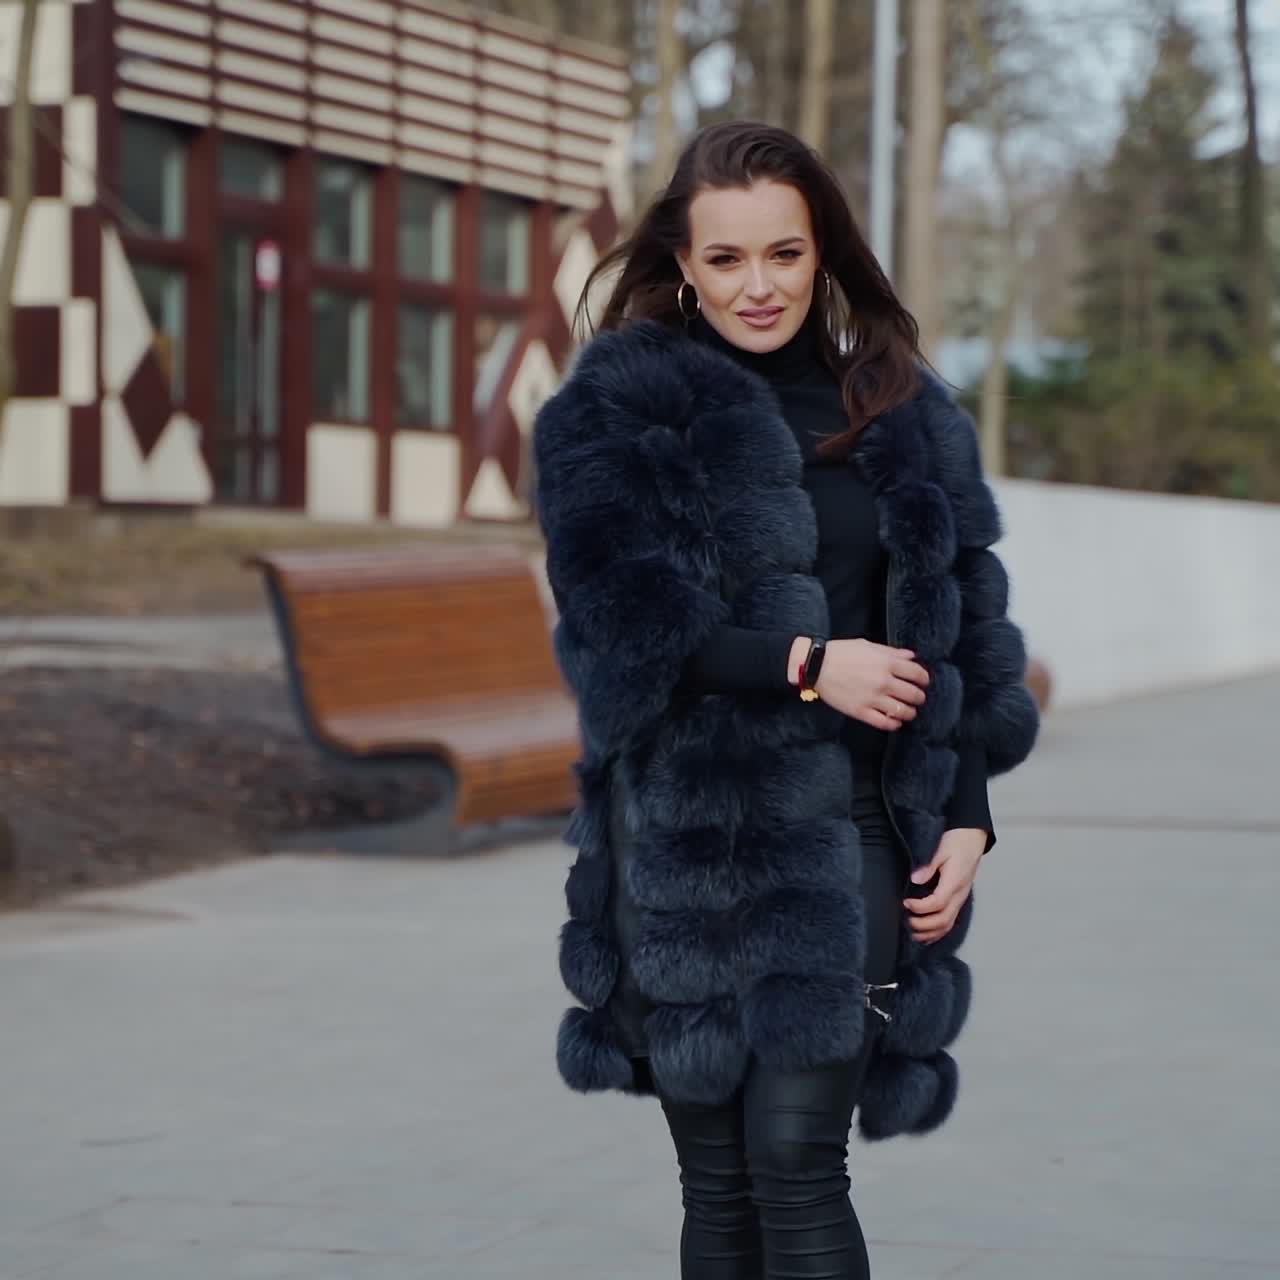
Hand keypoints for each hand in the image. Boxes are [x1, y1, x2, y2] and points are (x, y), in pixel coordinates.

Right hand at [791, 637, 929, 730]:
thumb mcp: (868, 646)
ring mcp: (872, 698)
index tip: (923, 682)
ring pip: (903, 711)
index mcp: (887, 663)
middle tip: (916, 697)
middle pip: (915, 695)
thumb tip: (911, 656)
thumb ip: (891, 652)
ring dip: (910, 712)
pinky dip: (894, 724)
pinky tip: (894, 720)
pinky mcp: (861, 712)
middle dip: (919, 697)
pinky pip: (885, 723)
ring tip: (908, 711)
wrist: (816, 666)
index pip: (918, 674)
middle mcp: (883, 682)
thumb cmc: (840, 652)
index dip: (924, 679)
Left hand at [903, 828, 986, 944]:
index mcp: (954, 883)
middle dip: (923, 925)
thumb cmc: (956, 842)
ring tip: (912, 933)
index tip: (905, 903)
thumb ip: (929, 866)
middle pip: (943, 920)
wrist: (972, 838)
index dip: (920, 907)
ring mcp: (960, 899)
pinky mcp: (958, 899)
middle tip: (906, 921)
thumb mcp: (941, 849)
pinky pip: (951, 921)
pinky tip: (926, 935)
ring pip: (948, 924)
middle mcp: (959, 895)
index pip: (938, 903)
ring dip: (930, 932)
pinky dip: (938, 931)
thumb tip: (915, 879)